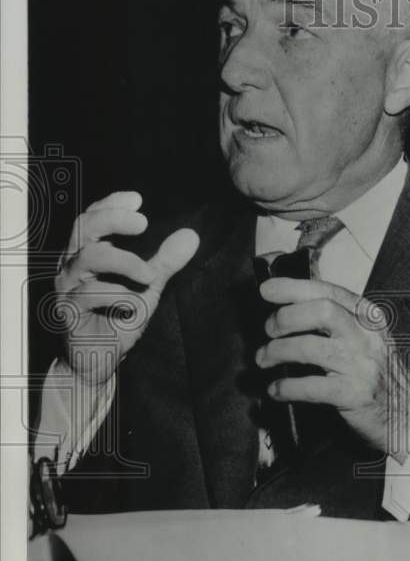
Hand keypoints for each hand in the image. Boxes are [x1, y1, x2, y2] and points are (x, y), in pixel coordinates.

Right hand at [54, 191, 198, 385]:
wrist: (97, 360)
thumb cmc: (118, 318)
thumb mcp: (147, 287)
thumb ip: (165, 261)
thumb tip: (190, 235)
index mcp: (87, 252)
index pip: (92, 216)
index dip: (111, 204)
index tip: (137, 200)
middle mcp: (72, 264)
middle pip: (84, 226)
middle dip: (114, 219)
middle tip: (143, 223)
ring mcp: (67, 287)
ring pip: (89, 257)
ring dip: (125, 261)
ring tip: (150, 276)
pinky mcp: (67, 311)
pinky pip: (90, 294)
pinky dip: (118, 296)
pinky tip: (132, 307)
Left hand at [256, 277, 409, 460]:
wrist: (406, 412)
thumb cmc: (376, 373)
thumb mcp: (363, 337)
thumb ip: (336, 320)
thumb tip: (287, 306)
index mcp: (367, 317)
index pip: (329, 292)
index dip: (294, 288)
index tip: (267, 290)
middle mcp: (366, 336)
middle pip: (321, 311)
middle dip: (286, 317)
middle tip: (269, 330)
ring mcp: (361, 365)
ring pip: (310, 347)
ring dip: (277, 351)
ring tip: (263, 359)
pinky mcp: (353, 394)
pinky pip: (310, 386)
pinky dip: (285, 387)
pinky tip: (276, 389)